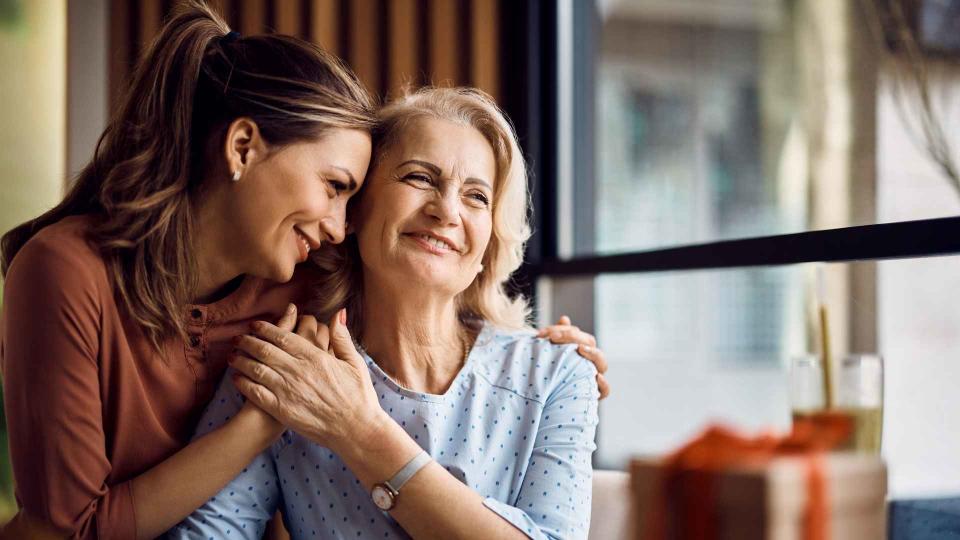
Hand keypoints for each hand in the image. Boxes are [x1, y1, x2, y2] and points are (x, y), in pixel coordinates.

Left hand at [228, 308, 386, 453]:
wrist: (356, 429)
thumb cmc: (358, 396)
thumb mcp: (355, 362)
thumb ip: (342, 337)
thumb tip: (338, 313)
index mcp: (315, 356)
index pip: (283, 337)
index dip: (265, 329)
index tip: (255, 325)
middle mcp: (298, 371)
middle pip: (264, 350)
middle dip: (247, 341)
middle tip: (237, 338)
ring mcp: (288, 390)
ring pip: (256, 369)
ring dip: (241, 360)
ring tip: (232, 355)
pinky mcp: (282, 410)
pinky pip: (256, 393)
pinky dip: (243, 383)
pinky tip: (236, 378)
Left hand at [537, 315, 609, 398]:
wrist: (547, 402)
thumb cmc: (550, 375)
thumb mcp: (552, 355)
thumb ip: (558, 337)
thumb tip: (565, 318)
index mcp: (581, 350)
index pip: (578, 334)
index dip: (563, 330)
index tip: (544, 333)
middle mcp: (590, 361)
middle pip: (590, 343)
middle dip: (572, 337)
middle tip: (553, 338)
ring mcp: (594, 376)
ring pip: (602, 362)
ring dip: (592, 354)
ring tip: (580, 349)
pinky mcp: (594, 395)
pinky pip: (605, 390)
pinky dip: (603, 384)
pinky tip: (596, 377)